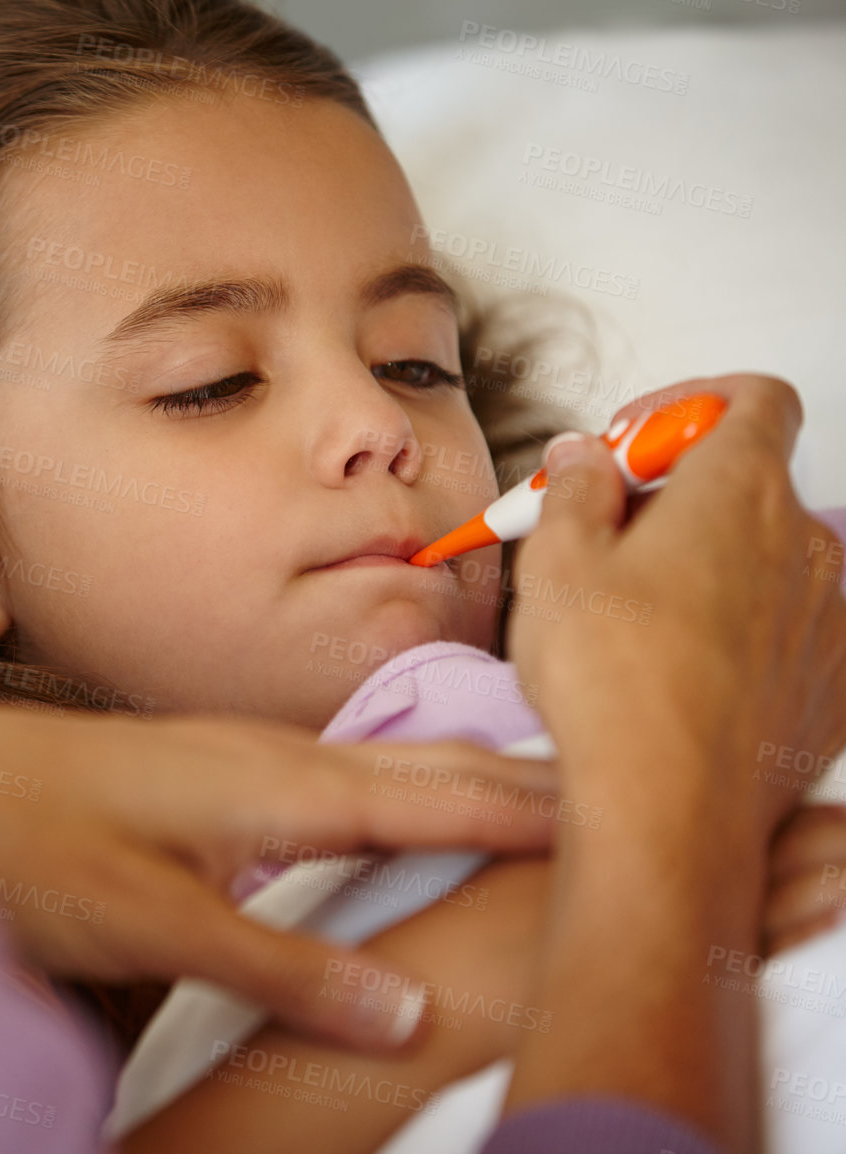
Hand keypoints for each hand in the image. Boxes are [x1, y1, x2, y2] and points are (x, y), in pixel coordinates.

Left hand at [0, 705, 559, 1052]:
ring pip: (367, 768)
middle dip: (508, 779)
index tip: (608, 814)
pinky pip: (319, 780)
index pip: (428, 794)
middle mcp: (257, 756)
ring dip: (448, 779)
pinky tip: (374, 809)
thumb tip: (402, 1004)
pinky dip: (380, 791)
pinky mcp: (191, 779)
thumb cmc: (16, 838)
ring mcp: (222, 761)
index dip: (520, 810)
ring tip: (516, 796)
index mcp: (268, 780)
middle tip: (598, 792)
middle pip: (413, 766)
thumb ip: (276, 962)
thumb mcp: (149, 918)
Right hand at [499, 375, 845, 1151]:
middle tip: (608, 542)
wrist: (669, 815)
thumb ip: (572, 489)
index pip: (752, 399)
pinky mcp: (832, 685)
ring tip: (635, 624)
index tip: (632, 445)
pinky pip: (790, 631)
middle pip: (752, 483)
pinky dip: (740, 634)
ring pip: (770, 562)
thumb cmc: (614, 691)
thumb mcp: (553, 564)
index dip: (686, 406)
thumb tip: (584, 459)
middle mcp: (806, 543)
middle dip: (681, 498)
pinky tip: (678, 676)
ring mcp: (830, 618)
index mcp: (737, 492)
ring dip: (710, 570)